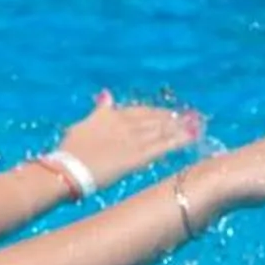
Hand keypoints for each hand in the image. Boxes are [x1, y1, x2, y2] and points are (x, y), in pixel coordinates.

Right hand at [57, 90, 201, 188]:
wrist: (69, 169)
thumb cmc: (70, 151)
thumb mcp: (82, 125)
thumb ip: (99, 111)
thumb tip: (106, 95)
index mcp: (111, 115)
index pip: (140, 111)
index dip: (156, 112)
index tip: (168, 113)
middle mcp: (125, 123)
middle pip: (155, 118)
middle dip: (172, 118)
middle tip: (189, 117)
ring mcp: (133, 139)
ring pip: (162, 129)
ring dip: (180, 126)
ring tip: (196, 125)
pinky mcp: (138, 156)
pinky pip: (164, 146)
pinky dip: (180, 140)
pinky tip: (193, 137)